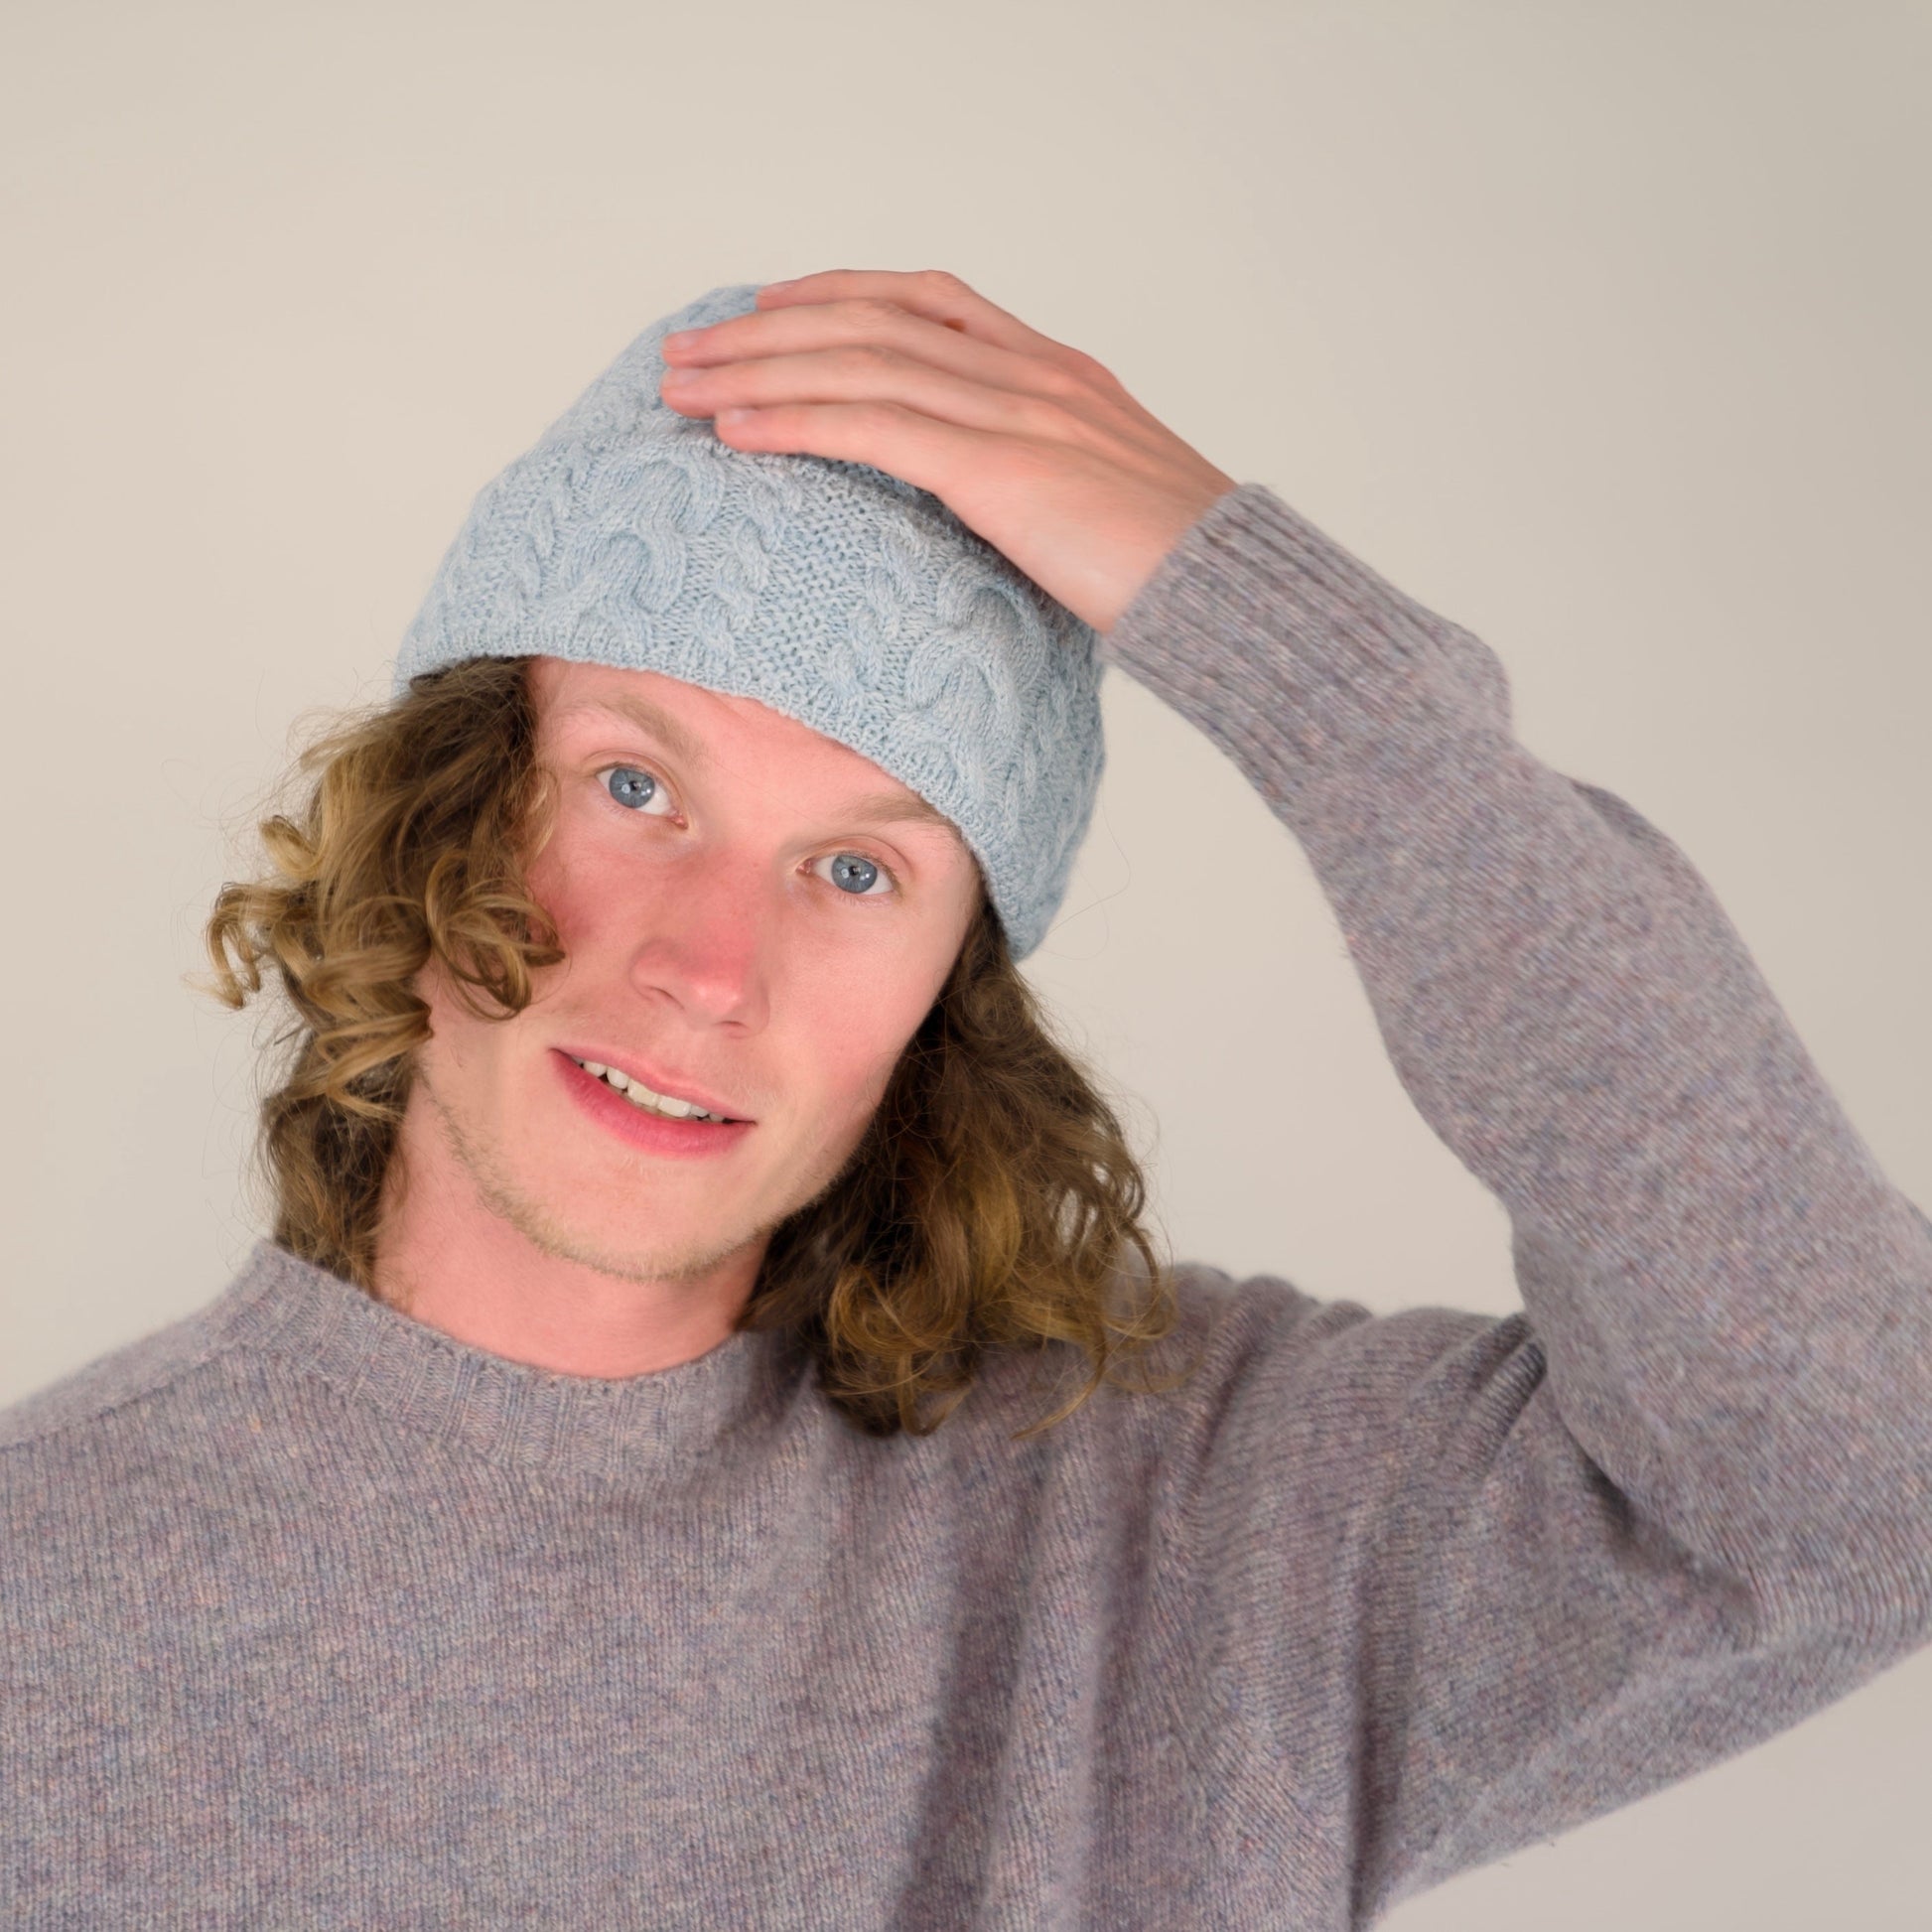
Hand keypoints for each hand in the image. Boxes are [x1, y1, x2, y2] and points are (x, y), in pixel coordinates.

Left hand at [657, 268, 1237, 634]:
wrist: (1235, 595)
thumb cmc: (1175, 572)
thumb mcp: (1098, 504)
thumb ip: (1037, 482)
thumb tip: (983, 515)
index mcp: (1056, 371)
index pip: (927, 298)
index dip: (838, 295)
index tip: (770, 308)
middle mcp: (1030, 372)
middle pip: (872, 319)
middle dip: (768, 329)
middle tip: (689, 348)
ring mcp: (1017, 411)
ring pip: (860, 361)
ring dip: (758, 368)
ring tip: (682, 384)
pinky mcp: (1001, 466)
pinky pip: (874, 426)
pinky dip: (796, 420)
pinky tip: (736, 428)